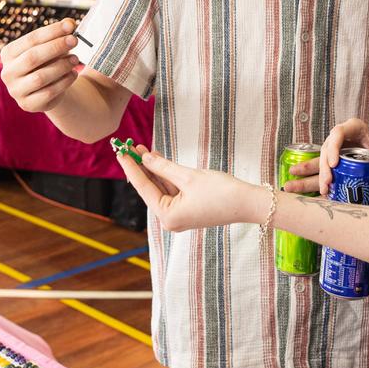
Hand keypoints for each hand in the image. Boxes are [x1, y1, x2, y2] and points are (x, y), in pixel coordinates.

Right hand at [0, 19, 79, 111]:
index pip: (30, 39)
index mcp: (8, 53)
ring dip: (61, 66)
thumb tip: (70, 23)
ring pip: (40, 77)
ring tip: (75, 59)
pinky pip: (48, 93)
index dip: (51, 31)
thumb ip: (58, 35)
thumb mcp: (51, 47)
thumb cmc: (47, 62)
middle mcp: (7, 72)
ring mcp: (15, 90)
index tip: (71, 26)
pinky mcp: (27, 104)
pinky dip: (64, 82)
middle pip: (32, 57)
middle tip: (74, 41)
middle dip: (56, 47)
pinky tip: (73, 74)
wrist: (46, 89)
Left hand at [116, 146, 265, 231]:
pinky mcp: (188, 209)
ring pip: (161, 188)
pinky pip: (171, 191)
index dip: (131, 168)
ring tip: (141, 150)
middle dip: (141, 168)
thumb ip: (163, 167)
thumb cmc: (221, 192)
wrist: (248, 203)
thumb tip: (144, 159)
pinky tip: (156, 161)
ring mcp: (179, 216)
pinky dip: (165, 176)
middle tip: (130, 148)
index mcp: (168, 216)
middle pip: (150, 189)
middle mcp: (170, 219)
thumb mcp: (188, 176)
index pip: (144, 187)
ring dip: (153, 169)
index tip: (121, 152)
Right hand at [315, 118, 368, 195]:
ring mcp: (334, 144)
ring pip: (324, 156)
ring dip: (323, 173)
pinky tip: (327, 190)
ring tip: (325, 190)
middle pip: (327, 148)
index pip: (338, 134)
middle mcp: (340, 134)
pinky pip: (326, 163)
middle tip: (328, 182)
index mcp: (353, 127)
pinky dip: (326, 176)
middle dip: (325, 166)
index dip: (333, 148)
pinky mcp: (333, 153)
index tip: (334, 164)